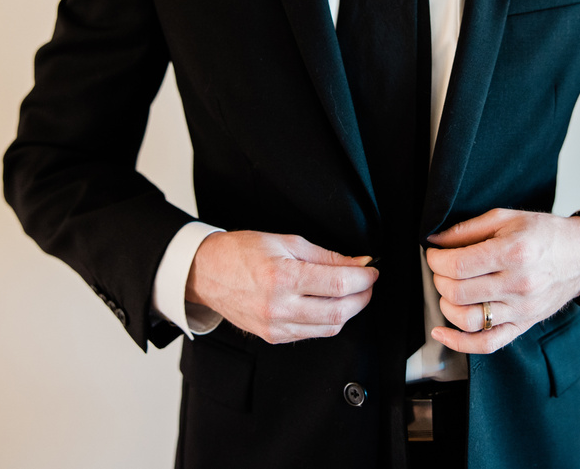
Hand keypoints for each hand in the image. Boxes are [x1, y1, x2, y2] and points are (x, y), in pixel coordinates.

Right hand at [185, 230, 377, 343]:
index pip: (339, 284)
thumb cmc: (241, 252)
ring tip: (352, 293)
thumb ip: (326, 256)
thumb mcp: (286, 243)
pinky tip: (329, 305)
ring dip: (348, 311)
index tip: (372, 271)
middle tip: (367, 283)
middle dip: (362, 297)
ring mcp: (275, 326)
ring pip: (329, 327)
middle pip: (339, 311)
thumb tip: (358, 263)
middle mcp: (279, 306)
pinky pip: (311, 334)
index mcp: (283, 277)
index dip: (363, 279)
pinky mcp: (272, 337)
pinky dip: (328, 321)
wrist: (207, 272)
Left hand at [425, 209, 579, 353]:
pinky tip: (441, 332)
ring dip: (446, 305)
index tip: (434, 254)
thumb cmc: (545, 234)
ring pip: (467, 320)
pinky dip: (459, 343)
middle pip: (458, 292)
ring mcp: (521, 309)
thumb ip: (467, 229)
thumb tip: (435, 241)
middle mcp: (518, 285)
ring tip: (448, 291)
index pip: (458, 265)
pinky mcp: (523, 325)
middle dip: (439, 279)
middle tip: (441, 268)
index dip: (436, 260)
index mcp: (513, 254)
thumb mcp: (506, 217)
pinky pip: (488, 344)